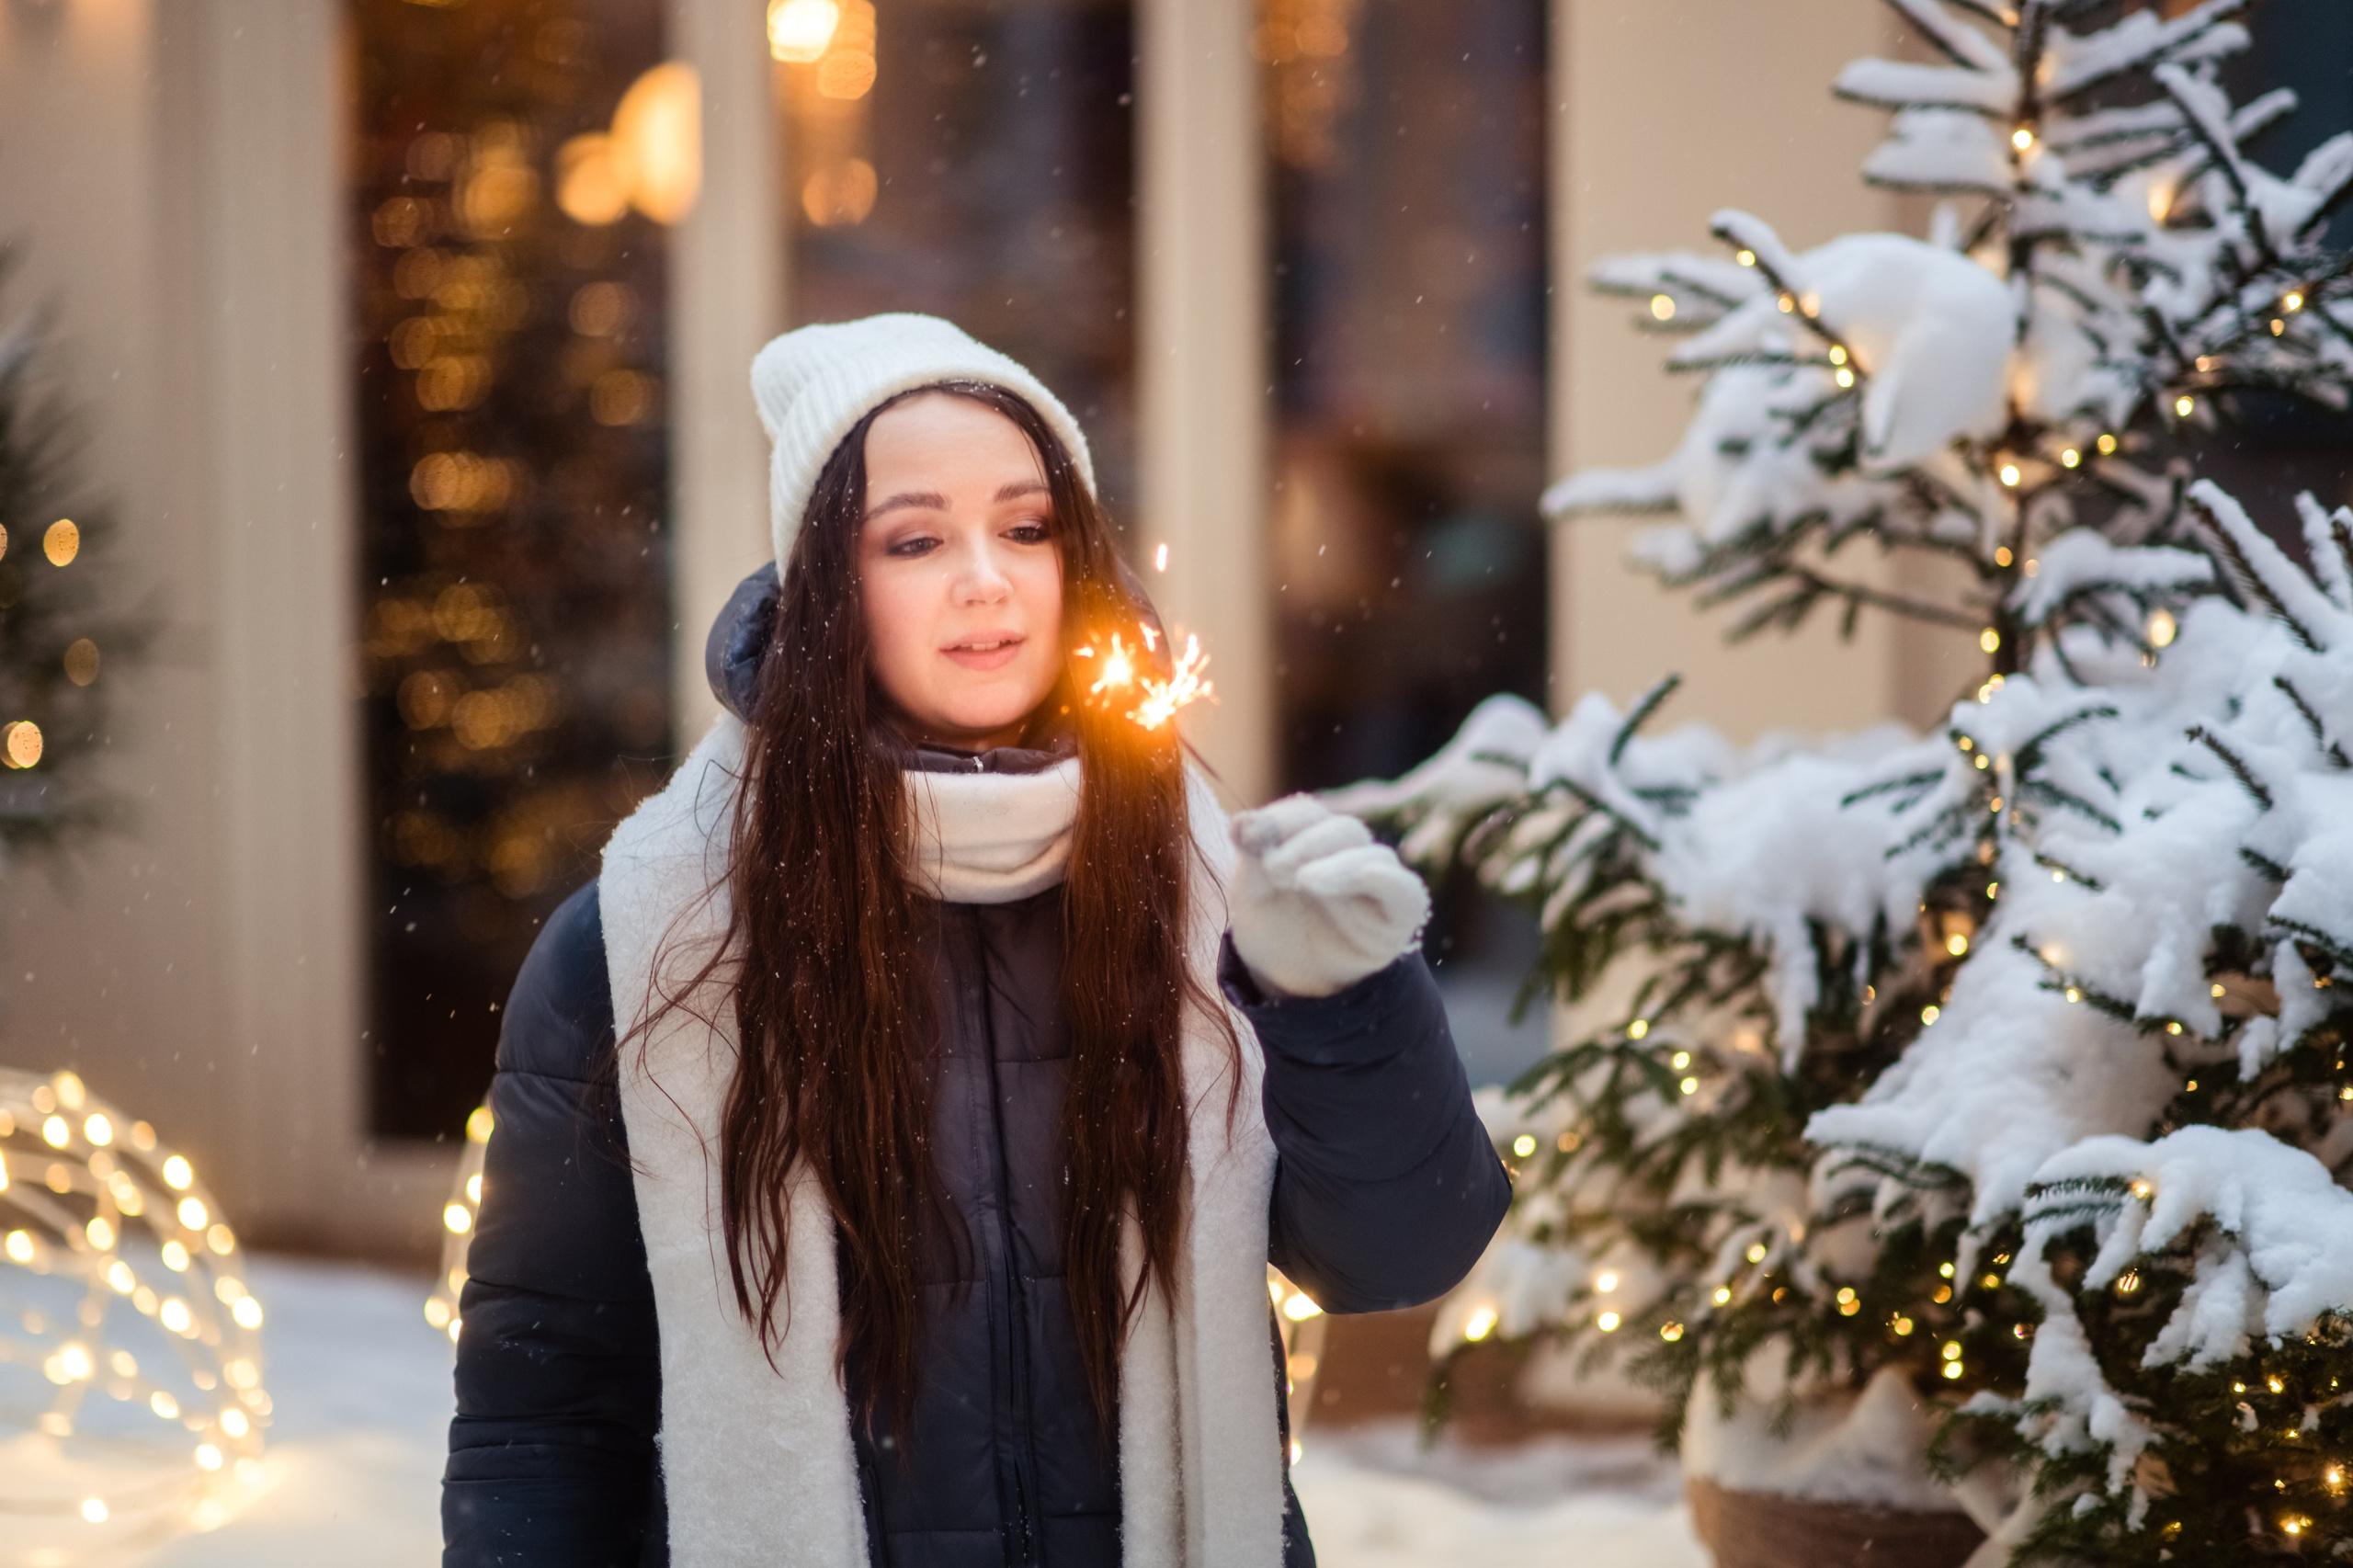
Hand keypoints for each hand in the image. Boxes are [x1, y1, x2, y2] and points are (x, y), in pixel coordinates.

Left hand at [1228, 795, 1430, 998]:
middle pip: (1342, 829)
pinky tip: (1366, 874)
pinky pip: (1403, 889)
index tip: (1245, 838)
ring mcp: (1379, 879)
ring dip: (1338, 864)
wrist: (1289, 980)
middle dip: (1305, 845)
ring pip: (1373, 855)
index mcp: (1314, 837)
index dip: (1279, 821)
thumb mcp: (1252, 892)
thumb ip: (1252, 856)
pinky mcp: (1400, 911)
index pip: (1306, 814)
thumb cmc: (1272, 926)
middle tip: (1273, 870)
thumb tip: (1240, 821)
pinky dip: (1386, 878)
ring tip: (1304, 881)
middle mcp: (1351, 852)